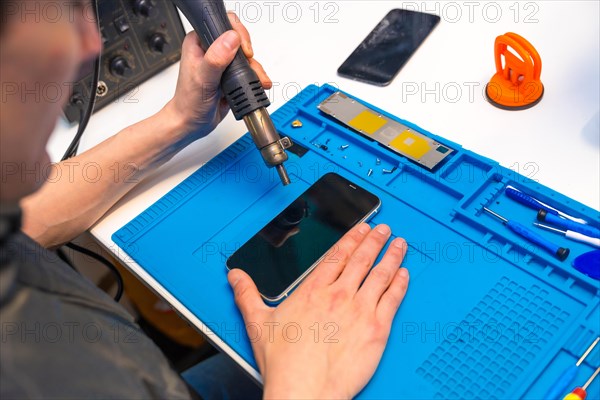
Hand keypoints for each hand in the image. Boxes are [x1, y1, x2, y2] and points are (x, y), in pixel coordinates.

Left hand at [165, 13, 271, 139]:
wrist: (192, 123)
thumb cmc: (189, 103)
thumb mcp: (202, 79)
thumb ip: (216, 59)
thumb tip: (231, 40)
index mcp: (198, 42)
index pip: (222, 24)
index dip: (236, 33)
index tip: (243, 50)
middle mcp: (210, 49)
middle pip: (238, 38)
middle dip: (249, 53)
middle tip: (249, 65)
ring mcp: (222, 62)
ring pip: (246, 55)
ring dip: (255, 67)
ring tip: (257, 80)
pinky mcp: (230, 74)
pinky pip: (248, 69)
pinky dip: (255, 76)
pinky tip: (258, 83)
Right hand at [228, 223, 409, 398]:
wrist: (305, 390)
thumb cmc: (285, 363)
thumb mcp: (258, 323)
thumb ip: (247, 295)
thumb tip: (236, 277)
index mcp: (313, 291)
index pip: (337, 256)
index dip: (352, 238)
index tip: (361, 229)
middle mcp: (339, 295)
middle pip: (361, 259)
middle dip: (374, 240)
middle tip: (383, 228)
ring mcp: (360, 310)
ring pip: (381, 274)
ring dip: (391, 256)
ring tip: (399, 244)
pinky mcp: (377, 329)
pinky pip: (393, 299)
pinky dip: (400, 284)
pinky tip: (405, 274)